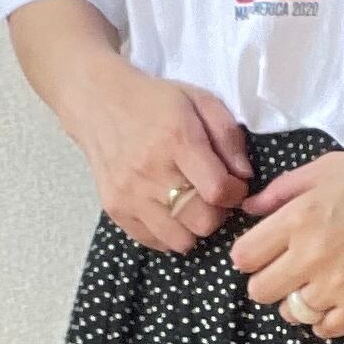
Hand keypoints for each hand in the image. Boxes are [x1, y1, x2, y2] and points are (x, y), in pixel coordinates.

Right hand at [64, 62, 253, 250]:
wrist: (98, 102)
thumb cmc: (155, 101)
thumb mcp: (199, 100)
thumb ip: (228, 135)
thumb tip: (244, 176)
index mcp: (176, 140)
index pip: (218, 191)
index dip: (236, 194)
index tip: (235, 185)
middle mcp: (151, 172)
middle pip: (202, 222)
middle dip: (219, 213)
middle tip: (213, 196)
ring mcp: (129, 194)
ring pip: (180, 240)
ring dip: (194, 228)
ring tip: (192, 205)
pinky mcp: (114, 209)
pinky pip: (154, 242)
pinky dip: (169, 234)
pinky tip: (170, 211)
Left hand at [228, 145, 343, 337]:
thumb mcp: (325, 168)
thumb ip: (280, 190)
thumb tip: (248, 210)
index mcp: (297, 219)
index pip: (243, 258)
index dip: (251, 254)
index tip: (265, 251)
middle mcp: (311, 256)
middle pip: (260, 291)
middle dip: (269, 279)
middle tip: (289, 268)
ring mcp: (338, 285)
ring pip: (291, 313)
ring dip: (298, 300)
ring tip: (318, 282)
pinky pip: (325, 330)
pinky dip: (324, 319)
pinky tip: (335, 299)